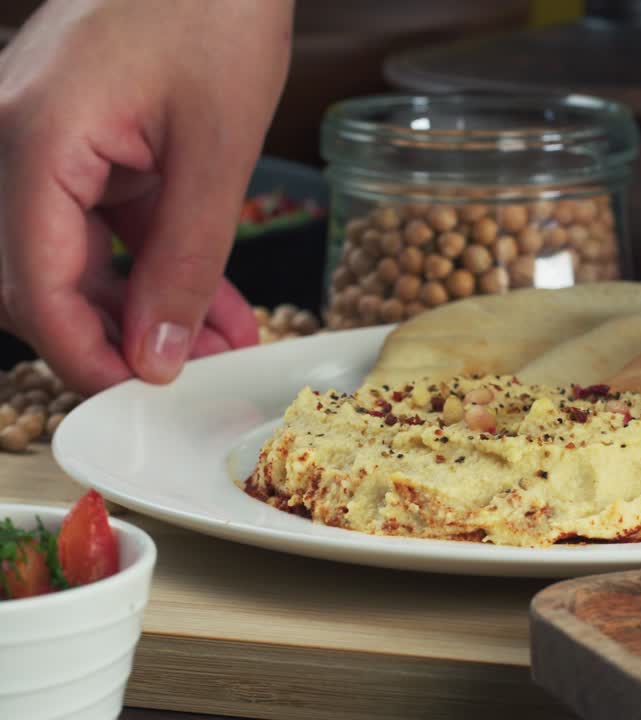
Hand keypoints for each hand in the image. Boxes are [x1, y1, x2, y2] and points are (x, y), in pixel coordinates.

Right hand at [0, 0, 293, 393]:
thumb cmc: (215, 10)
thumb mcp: (217, 150)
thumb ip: (186, 260)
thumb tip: (159, 353)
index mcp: (31, 140)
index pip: (32, 287)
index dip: (84, 356)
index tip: (138, 395)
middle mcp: (12, 138)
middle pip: (34, 279)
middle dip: (110, 337)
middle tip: (184, 372)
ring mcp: (37, 135)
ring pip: (69, 257)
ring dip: (138, 308)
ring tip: (219, 343)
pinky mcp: (74, 135)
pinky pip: (98, 221)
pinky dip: (149, 263)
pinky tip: (215, 302)